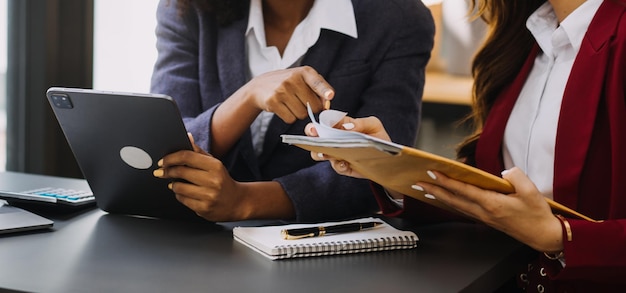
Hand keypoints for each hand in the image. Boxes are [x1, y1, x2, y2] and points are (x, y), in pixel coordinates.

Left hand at [152, 133, 245, 220]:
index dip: (171, 158)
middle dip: (168, 171)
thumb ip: (199, 151)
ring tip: (178, 183)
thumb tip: (188, 137)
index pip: (187, 156)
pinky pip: (182, 200)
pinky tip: (186, 193)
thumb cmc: (222, 180)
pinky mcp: (204, 208)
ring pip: (178, 187)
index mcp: (215, 166)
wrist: (236, 202)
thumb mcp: (214, 164)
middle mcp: (213, 180)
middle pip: (181, 171)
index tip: (162, 161)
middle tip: (162, 171)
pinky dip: (180, 195)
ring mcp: (209, 196)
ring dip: (174, 185)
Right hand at [244, 66, 333, 123]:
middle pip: (313, 106)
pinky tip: (283, 108)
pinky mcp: (273, 101)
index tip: (330, 96)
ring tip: (290, 103)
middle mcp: (292, 79)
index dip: (324, 90)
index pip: (317, 82)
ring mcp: (281, 90)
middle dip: (310, 108)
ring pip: (302, 115)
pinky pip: (290, 119)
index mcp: (304, 72)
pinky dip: (289, 117)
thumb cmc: (287, 84)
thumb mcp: (302, 79)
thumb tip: (326, 105)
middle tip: (300, 101)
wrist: (259, 87)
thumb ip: (318, 88)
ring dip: (299, 113)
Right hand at [304, 115, 390, 178]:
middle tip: (314, 135)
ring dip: (320, 153)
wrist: (388, 157)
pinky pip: (337, 167)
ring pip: (319, 154)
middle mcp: (334, 139)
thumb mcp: (373, 125)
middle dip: (311, 135)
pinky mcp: (343, 167)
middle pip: (315, 137)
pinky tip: (345, 163)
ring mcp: (336, 154)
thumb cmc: (377, 136)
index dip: (317, 123)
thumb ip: (361, 123)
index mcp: (339, 126)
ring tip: (325, 152)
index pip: (323, 122)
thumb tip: (347, 127)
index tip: (317, 126)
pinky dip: (339, 165)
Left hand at [414, 167, 563, 252]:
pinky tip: (447, 199)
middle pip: (453, 199)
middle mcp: (484, 212)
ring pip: (456, 205)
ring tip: (426, 190)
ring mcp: (484, 217)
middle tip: (418, 182)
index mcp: (492, 204)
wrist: (543, 235)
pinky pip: (464, 209)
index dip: (446, 181)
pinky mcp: (487, 219)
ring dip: (439, 197)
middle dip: (434, 190)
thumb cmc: (537, 215)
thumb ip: (516, 177)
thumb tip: (504, 171)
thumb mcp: (531, 191)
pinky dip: (452, 202)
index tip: (432, 173)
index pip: (463, 190)